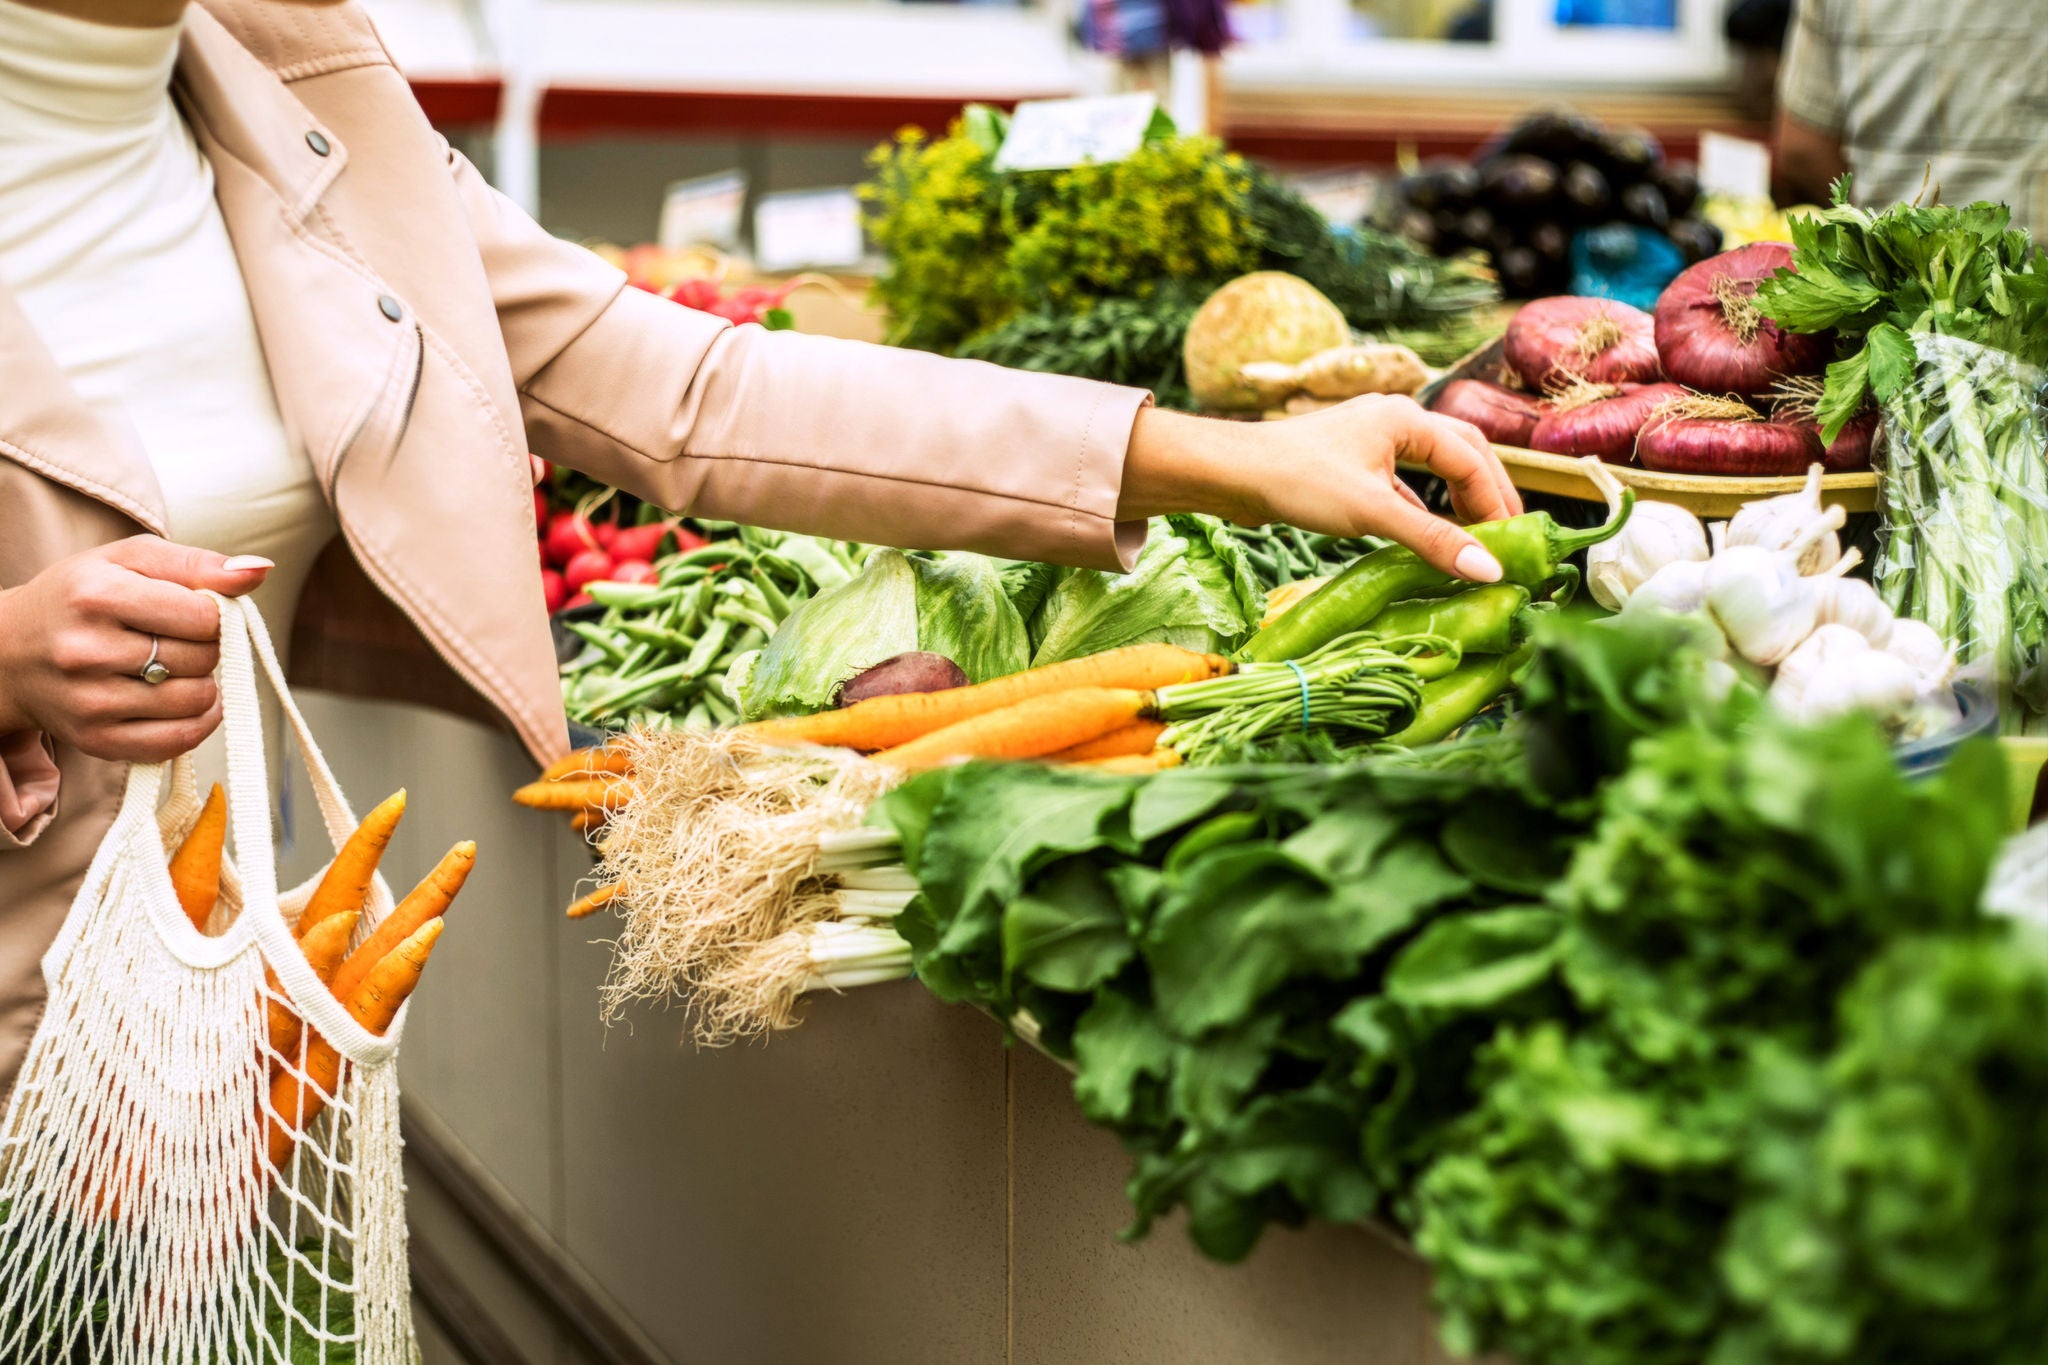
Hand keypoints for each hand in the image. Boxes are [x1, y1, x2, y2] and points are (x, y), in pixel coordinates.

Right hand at [0, 538, 272, 762]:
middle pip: (203, 658)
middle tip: (176, 639)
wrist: (8, 653)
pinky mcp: (96, 740)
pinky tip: (180, 699)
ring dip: (202, 683)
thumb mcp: (129, 560)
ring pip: (197, 699)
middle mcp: (86, 650)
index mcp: (95, 594)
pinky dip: (197, 721)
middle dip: (205, 647)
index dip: (212, 613)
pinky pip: (180, 741)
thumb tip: (259, 570)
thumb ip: (199, 563)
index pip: (203, 615)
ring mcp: (90, 701)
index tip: (191, 611)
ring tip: (172, 667)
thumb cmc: (79, 598)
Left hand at [1118, 396, 1524, 580]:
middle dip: (1487, 494)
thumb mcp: (1372, 512)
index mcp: (1407, 417)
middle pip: (1462, 454)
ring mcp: (1371, 443)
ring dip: (1456, 502)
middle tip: (1508, 536)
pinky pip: (1403, 488)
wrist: (1230, 473)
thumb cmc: (1297, 480)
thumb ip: (1433, 540)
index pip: (1472, 458)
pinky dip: (1422, 512)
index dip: (1496, 502)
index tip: (1512, 543)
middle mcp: (1394, 421)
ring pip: (1432, 470)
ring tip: (1477, 539)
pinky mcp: (1351, 468)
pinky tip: (1427, 540)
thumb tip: (1490, 570)